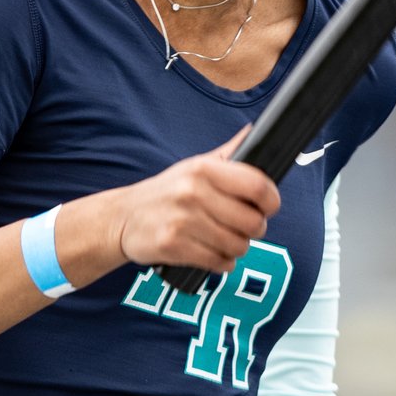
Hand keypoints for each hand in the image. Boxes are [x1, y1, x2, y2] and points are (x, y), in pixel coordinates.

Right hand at [108, 130, 279, 273]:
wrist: (123, 217)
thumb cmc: (168, 191)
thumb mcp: (194, 166)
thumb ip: (228, 154)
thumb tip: (255, 131)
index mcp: (203, 168)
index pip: (257, 185)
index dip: (272, 201)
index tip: (269, 207)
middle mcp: (193, 192)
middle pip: (252, 222)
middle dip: (255, 229)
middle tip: (245, 228)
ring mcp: (182, 220)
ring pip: (238, 246)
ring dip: (238, 248)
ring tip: (226, 241)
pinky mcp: (173, 245)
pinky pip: (218, 262)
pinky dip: (223, 263)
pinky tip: (215, 255)